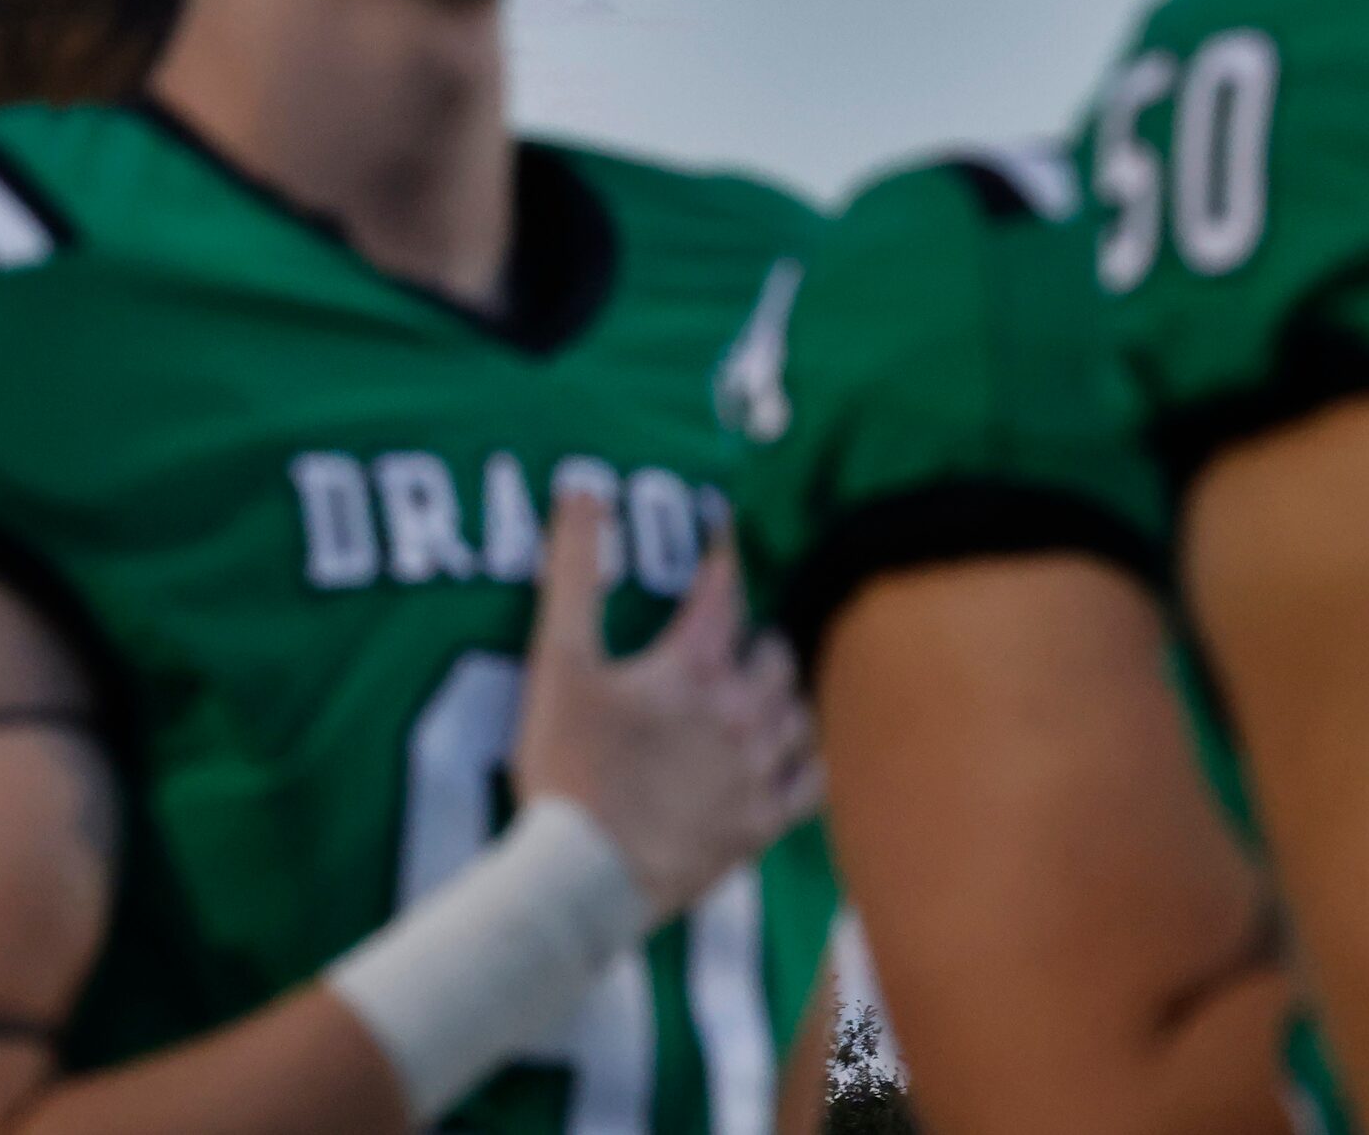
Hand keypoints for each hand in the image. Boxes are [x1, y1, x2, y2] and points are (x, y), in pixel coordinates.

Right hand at [513, 490, 820, 919]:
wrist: (586, 877)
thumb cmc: (567, 767)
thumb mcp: (557, 663)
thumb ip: (571, 574)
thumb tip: (582, 491)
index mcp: (692, 668)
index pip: (724, 589)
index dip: (723, 553)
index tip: (723, 527)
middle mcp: (740, 712)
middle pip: (774, 652)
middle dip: (757, 634)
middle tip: (737, 631)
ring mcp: (756, 772)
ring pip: (800, 714)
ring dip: (785, 693)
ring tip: (765, 688)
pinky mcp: (760, 825)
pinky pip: (811, 783)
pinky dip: (807, 760)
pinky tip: (793, 756)